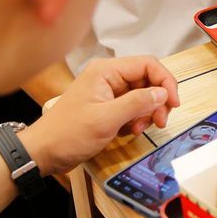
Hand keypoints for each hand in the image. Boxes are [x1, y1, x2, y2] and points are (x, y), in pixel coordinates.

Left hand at [21, 56, 179, 174]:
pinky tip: (128, 131)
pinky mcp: (108, 107)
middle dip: (157, 101)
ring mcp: (108, 92)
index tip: (173, 103)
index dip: (165, 82)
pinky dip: (137, 119)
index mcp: (106, 71)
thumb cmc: (67, 134)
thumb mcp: (106, 119)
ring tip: (136, 129)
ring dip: (147, 113)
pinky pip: (133, 108)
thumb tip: (162, 93)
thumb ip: (137, 103)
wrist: (43, 153)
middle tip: (159, 121)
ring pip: (143, 96)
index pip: (148, 64)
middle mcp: (109, 77)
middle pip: (148, 80)